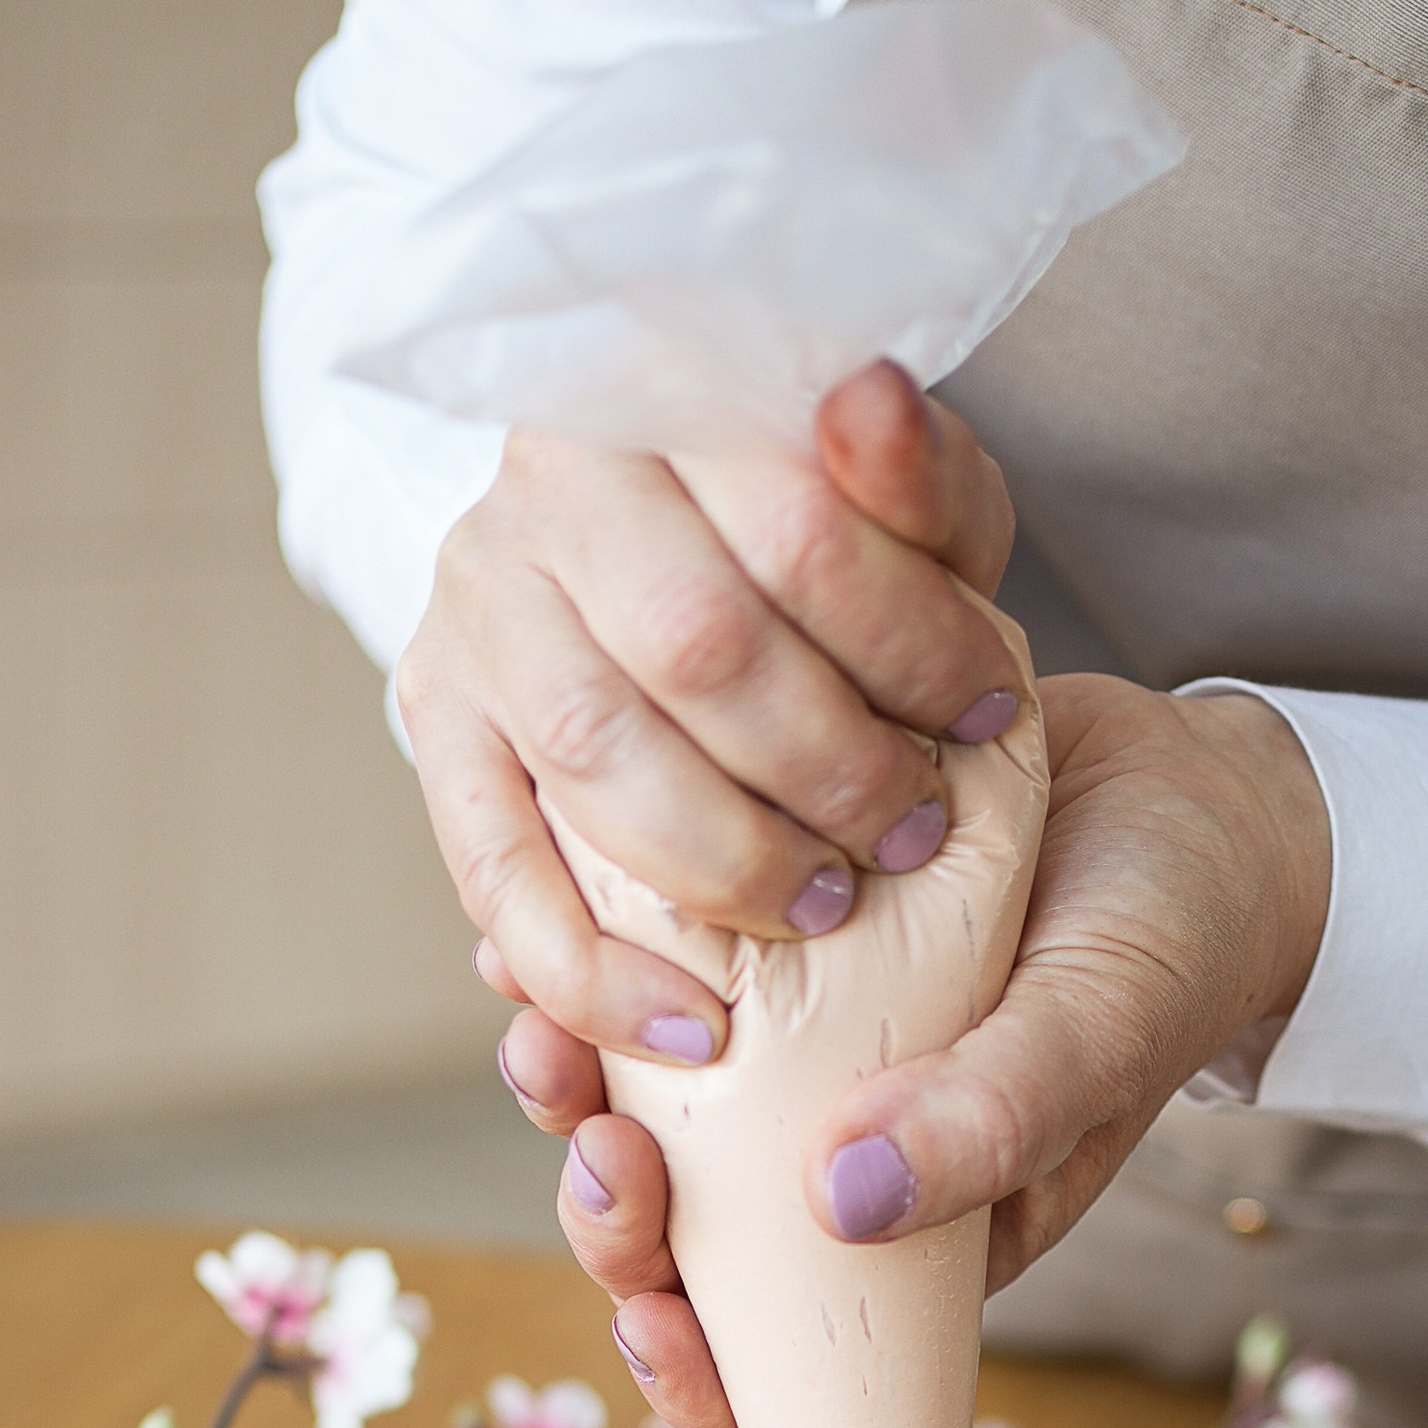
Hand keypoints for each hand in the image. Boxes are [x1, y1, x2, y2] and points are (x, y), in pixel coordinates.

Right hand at [407, 362, 1019, 1073]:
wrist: (662, 543)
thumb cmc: (811, 544)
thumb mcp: (896, 500)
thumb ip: (919, 478)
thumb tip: (869, 407)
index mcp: (664, 399)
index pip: (798, 525)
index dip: (910, 641)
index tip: (989, 719)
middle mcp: (545, 494)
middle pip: (697, 644)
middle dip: (830, 765)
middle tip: (911, 836)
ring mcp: (475, 613)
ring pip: (599, 760)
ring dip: (730, 862)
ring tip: (823, 911)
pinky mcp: (438, 727)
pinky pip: (498, 878)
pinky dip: (593, 973)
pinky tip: (689, 1029)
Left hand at [553, 681, 1333, 1427]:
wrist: (1182, 793)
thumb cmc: (1166, 943)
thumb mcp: (1097, 1032)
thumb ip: (992, 1123)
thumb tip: (843, 1205)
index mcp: (914, 1232)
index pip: (788, 1355)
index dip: (699, 1371)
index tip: (650, 1324)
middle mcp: (833, 1159)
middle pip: (684, 1242)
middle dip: (614, 1220)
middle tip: (603, 1150)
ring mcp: (791, 1060)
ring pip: (643, 1118)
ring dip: (574, 1096)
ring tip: (547, 1041)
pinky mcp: (760, 952)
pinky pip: (647, 986)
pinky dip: (583, 971)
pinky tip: (538, 943)